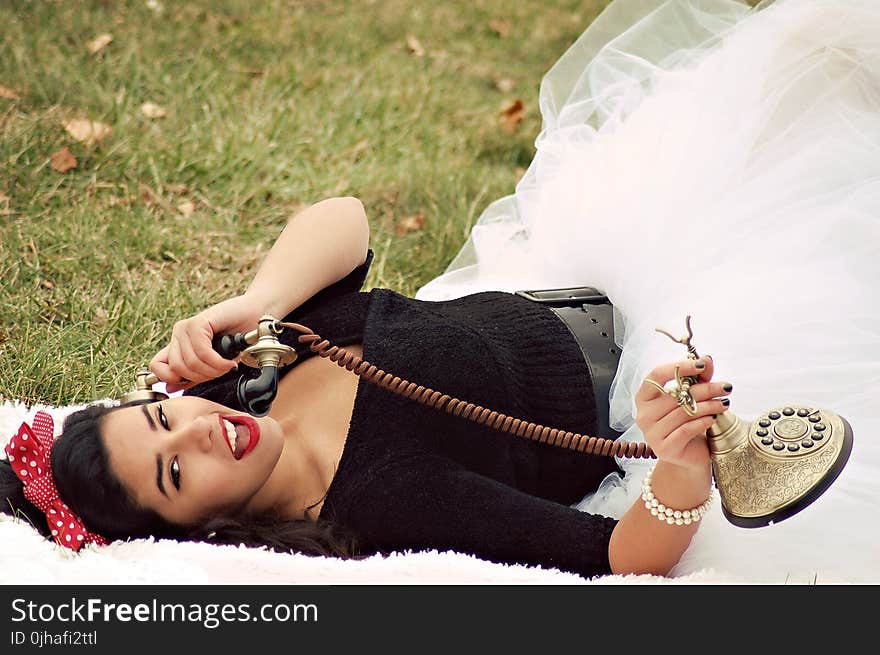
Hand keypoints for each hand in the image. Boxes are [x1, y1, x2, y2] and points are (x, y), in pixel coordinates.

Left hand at [149, 294, 265, 391]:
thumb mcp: (210, 364)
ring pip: (189, 363)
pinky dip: (218, 363)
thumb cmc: (237, 339)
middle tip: (220, 372)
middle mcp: (178, 333)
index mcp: (178, 343)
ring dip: (213, 371)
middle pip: (176, 368)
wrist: (256, 315)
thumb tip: (169, 388)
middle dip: (202, 377)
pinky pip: (202, 352)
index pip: (157, 366)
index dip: (173, 379)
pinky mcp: (199, 322)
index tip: (196, 380)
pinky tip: (229, 362)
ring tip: (226, 366)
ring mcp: (187, 327)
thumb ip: (191, 376)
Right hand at [635, 355, 731, 473]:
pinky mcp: (663, 448)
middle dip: (704, 389)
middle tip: (724, 387)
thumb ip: (698, 378)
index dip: (678, 367)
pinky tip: (714, 418)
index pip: (656, 375)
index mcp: (644, 397)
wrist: (688, 457)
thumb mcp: (693, 398)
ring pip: (682, 412)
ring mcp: (651, 433)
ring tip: (724, 403)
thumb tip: (707, 359)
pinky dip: (702, 422)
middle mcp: (643, 414)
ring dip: (708, 406)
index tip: (701, 365)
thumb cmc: (688, 424)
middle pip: (674, 395)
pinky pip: (685, 430)